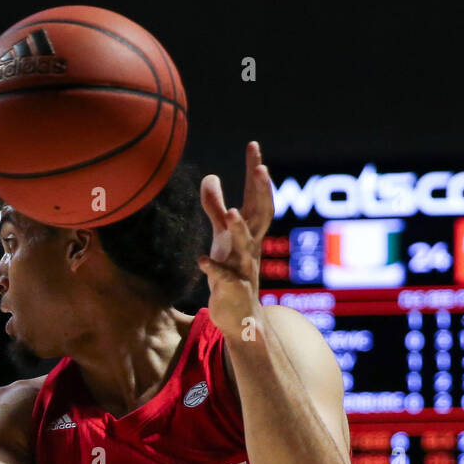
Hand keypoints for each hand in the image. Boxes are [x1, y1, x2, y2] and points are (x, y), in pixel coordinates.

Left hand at [198, 140, 273, 338]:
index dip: (256, 173)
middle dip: (262, 192)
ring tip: (232, 212)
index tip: (254, 146)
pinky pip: (224, 277)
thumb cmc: (232, 272)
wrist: (240, 317)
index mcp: (250, 232)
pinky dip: (213, 268)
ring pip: (245, 246)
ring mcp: (244, 267)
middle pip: (260, 216)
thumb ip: (216, 207)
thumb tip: (210, 177)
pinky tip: (201, 260)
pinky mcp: (231, 288)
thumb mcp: (222, 237)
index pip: (257, 197)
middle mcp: (251, 246)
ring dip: (239, 229)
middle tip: (262, 168)